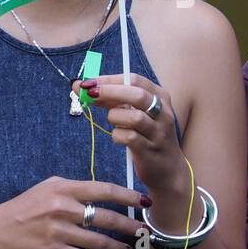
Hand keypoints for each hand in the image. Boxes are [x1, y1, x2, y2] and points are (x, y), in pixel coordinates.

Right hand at [0, 176, 147, 248]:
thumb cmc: (22, 207)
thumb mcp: (46, 188)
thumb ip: (73, 189)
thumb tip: (103, 194)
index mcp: (63, 189)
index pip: (104, 190)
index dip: (128, 196)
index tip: (145, 202)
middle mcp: (63, 208)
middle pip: (107, 217)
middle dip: (130, 226)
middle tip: (144, 232)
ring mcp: (58, 231)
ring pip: (99, 241)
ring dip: (118, 247)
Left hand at [77, 74, 186, 196]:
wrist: (167, 168)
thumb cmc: (145, 134)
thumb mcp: (133, 111)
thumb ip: (111, 99)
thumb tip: (80, 86)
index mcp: (159, 97)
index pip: (134, 80)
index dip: (108, 80)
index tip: (87, 83)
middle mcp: (163, 112)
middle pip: (136, 95)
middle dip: (108, 92)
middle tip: (88, 94)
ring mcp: (158, 132)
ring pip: (134, 117)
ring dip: (114, 117)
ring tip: (114, 123)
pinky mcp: (150, 149)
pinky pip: (129, 138)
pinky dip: (117, 136)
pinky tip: (118, 138)